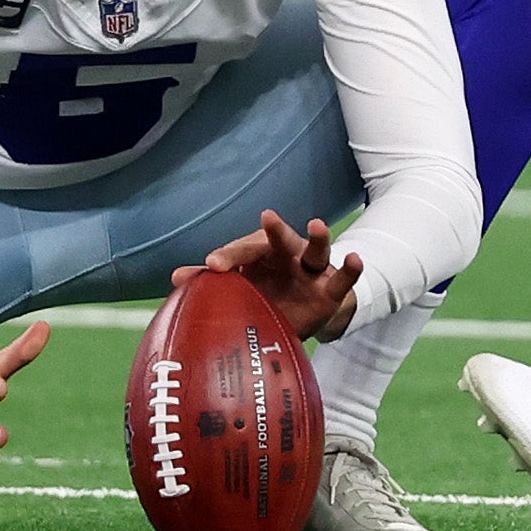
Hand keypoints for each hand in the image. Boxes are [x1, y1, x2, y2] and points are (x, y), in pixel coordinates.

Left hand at [173, 210, 363, 344]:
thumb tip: (176, 278)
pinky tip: (355, 257)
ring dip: (318, 237)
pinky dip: (351, 268)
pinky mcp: (331, 290)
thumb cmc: (263, 293)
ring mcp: (311, 271)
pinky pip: (343, 278)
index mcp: (260, 256)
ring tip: (316, 225)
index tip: (210, 266)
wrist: (299, 314)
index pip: (243, 251)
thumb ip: (211, 284)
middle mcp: (287, 257)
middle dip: (275, 230)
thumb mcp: (240, 288)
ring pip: (316, 250)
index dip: (228, 256)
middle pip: (280, 240)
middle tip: (267, 216)